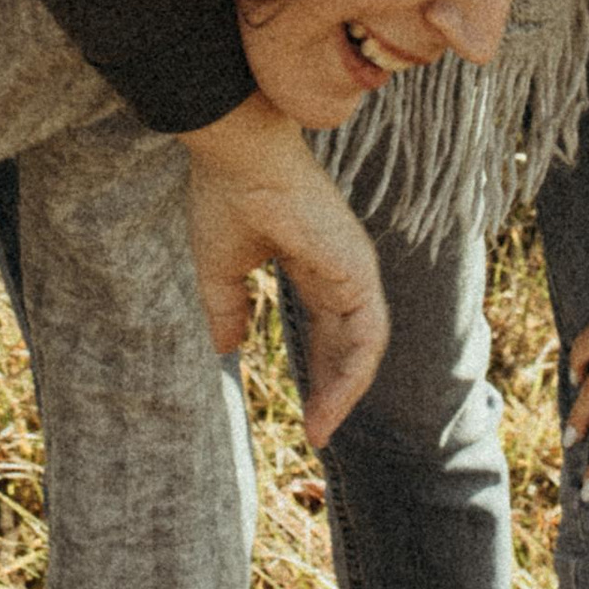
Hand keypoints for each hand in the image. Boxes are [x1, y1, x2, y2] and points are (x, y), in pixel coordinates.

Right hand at [181, 94, 388, 445]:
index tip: (307, 412)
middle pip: (347, 343)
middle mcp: (341, 268)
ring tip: (320, 429)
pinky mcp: (358, 271)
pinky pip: (368, 338)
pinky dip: (352, 375)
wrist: (237, 157)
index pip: (326, 328)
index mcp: (315, 262)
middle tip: (316, 432)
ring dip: (344, 392)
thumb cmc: (226, 197)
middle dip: (332, 389)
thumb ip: (229, 309)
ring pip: (363, 347)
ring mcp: (355, 269)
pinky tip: (330, 404)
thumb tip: (229, 350)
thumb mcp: (220, 269)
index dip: (317, 370)